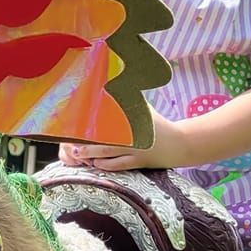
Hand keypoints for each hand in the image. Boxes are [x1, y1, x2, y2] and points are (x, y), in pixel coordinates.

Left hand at [63, 108, 187, 172]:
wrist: (179, 144)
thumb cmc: (158, 124)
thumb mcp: (144, 110)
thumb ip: (128, 100)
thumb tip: (112, 85)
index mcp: (133, 121)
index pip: (110, 123)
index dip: (92, 127)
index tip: (78, 127)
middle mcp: (134, 137)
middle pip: (106, 143)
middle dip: (87, 146)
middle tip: (72, 146)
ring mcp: (136, 151)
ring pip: (110, 156)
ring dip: (93, 157)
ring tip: (78, 155)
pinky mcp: (139, 163)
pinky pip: (120, 166)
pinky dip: (106, 166)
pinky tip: (95, 164)